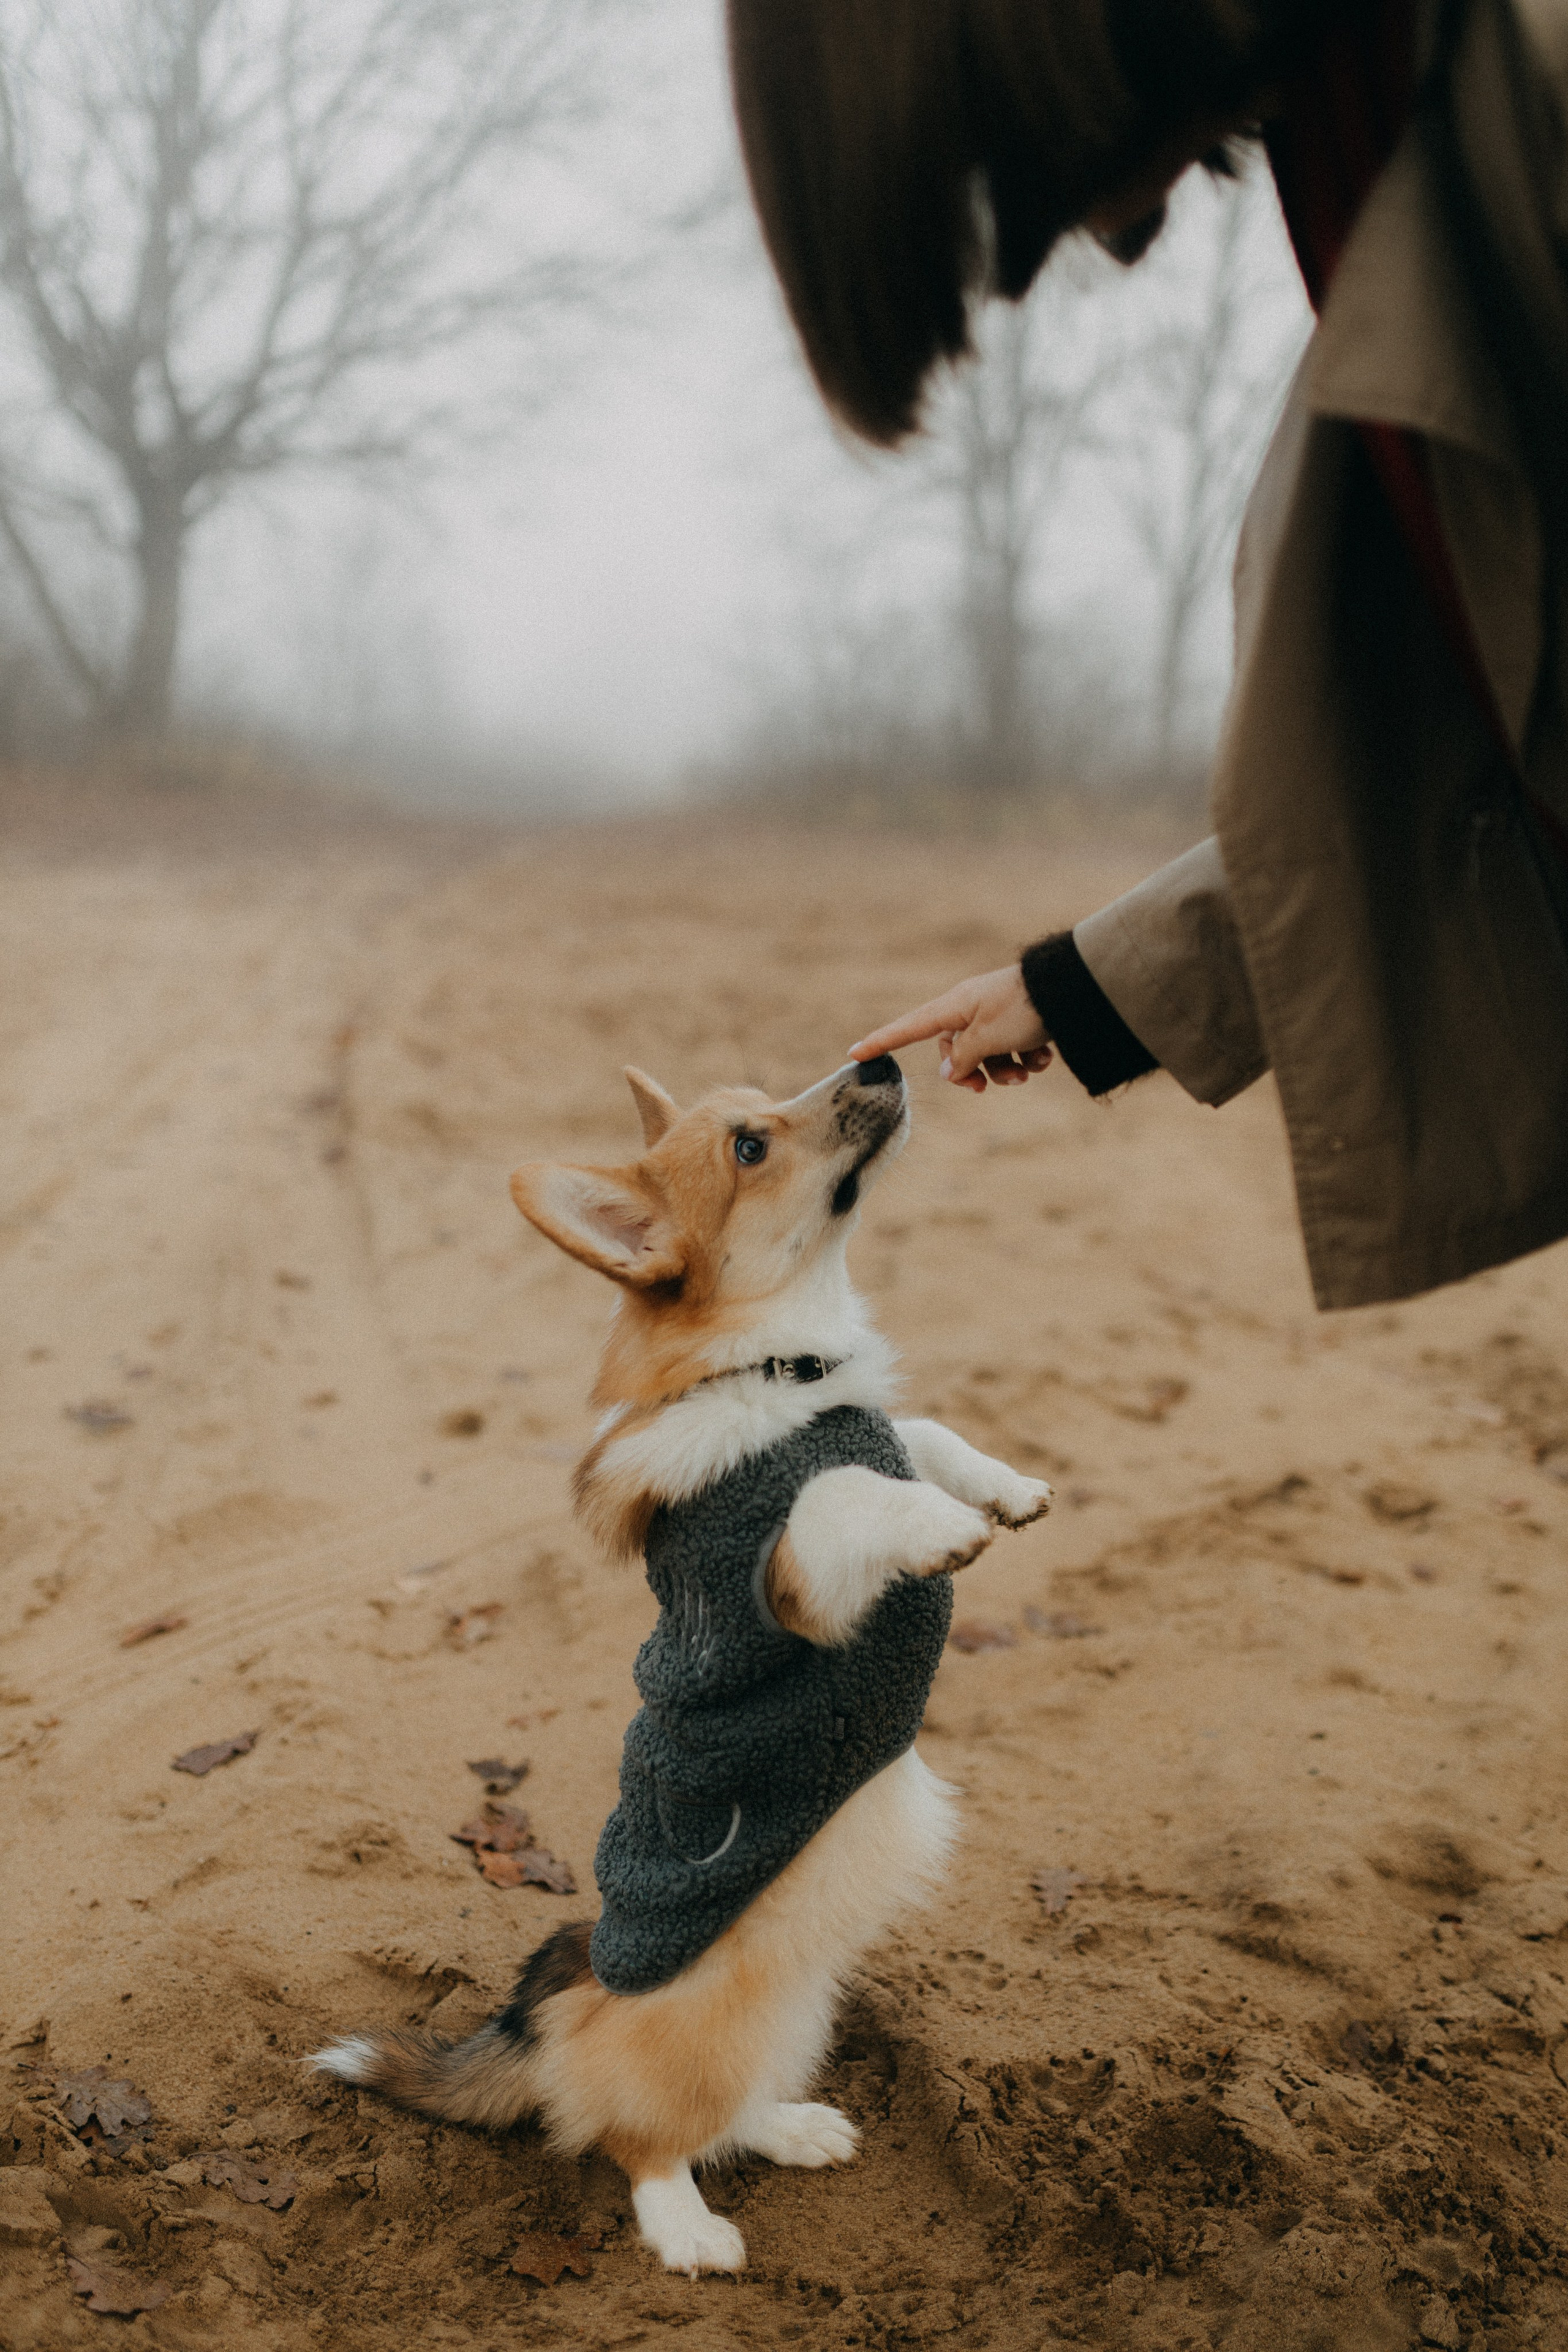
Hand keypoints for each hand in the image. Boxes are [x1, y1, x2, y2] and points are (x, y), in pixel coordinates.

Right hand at [849, 966, 1052, 1093]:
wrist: (1073, 991)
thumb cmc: (1025, 1008)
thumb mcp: (987, 1037)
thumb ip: (963, 1058)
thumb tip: (949, 1072)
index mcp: (955, 1006)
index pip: (908, 1028)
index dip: (881, 1041)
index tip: (854, 1054)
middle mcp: (971, 1010)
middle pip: (954, 1051)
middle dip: (971, 1073)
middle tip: (985, 1087)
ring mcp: (996, 1016)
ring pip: (987, 1056)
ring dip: (1005, 1071)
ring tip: (1026, 1072)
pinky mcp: (1021, 1022)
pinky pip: (1013, 1050)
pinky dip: (1027, 1059)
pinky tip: (1045, 1058)